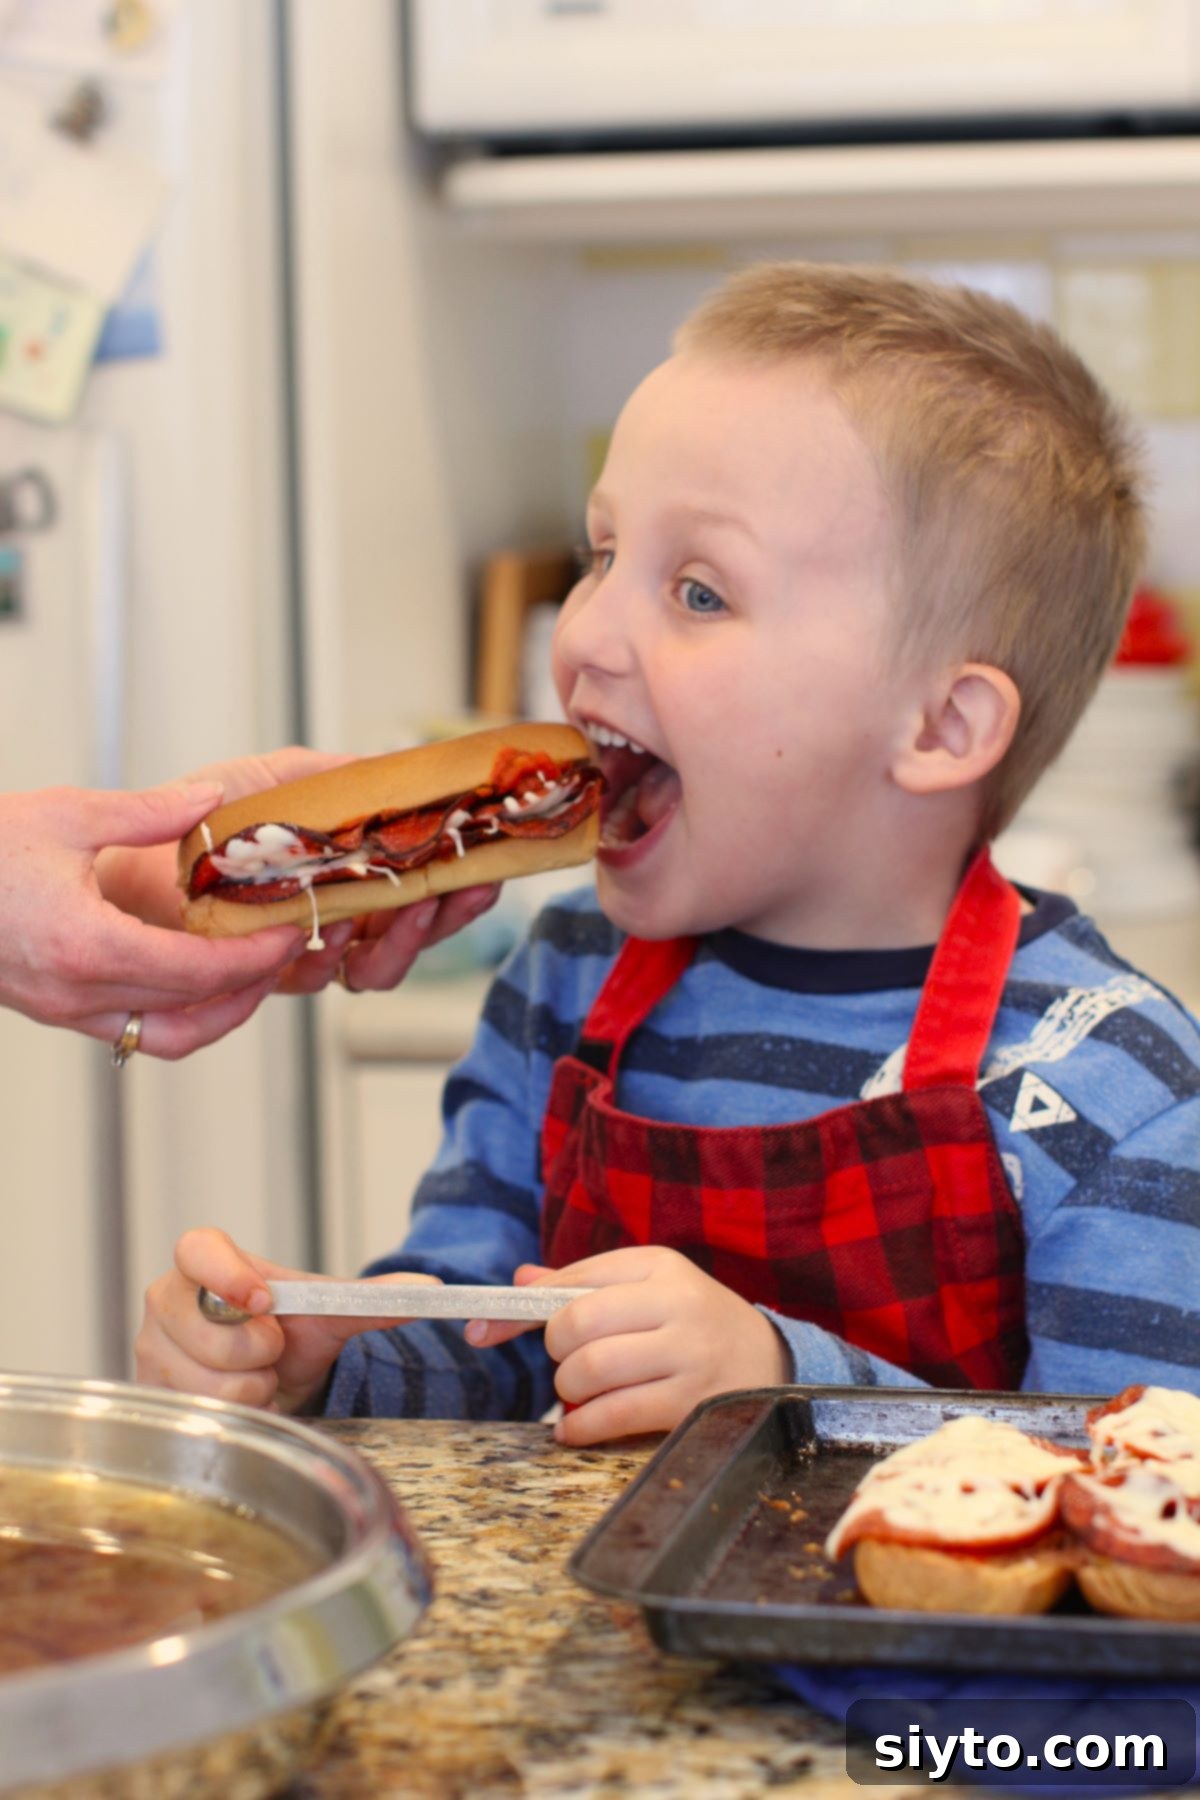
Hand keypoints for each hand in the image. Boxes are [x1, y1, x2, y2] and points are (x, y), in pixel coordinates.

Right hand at [1, 781, 305, 1055]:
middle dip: (252, 985)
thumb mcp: (64, 816)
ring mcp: (63, 1010)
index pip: (197, 971)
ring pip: (166, 1039)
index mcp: (85, 945)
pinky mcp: (54, 1010)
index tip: (289, 931)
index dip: (255, 957)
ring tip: (254, 971)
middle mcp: (76, 992)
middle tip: (285, 947)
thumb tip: (213, 801)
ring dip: (219, 1014)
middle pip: (193, 1013)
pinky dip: (178, 1015)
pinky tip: (200, 977)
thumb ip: (149, 813)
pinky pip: (132, 1032)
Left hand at [100, 744, 500, 1001]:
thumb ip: (339, 778)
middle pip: (415, 937)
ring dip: (400, 941)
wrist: (140, 854)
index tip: (486, 870)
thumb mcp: (281, 780)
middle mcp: (339, 921)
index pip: (424, 889)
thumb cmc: (208, 819)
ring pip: (376, 969)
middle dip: (447, 918)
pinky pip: (313, 979)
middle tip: (463, 891)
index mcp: (353, 876)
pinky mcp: (268, 975)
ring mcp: (306, 952)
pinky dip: (328, 955)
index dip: (460, 886)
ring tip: (407, 908)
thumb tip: (397, 764)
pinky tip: (331, 931)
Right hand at [136, 1226, 442, 1413]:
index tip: (264, 1300)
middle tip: (271, 1350)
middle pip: (208, 1333)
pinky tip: (240, 1401)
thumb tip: (431, 1288)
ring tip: (256, 1377)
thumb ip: (371, 1298)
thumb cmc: (290, 1331)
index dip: (226, 1274)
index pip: (197, 1249)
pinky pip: (200, 1414)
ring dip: (249, 1390)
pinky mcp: (151, 1395)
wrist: (269, 1376)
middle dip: (256, 1353)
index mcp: (205, 1262)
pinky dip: (234, 1415)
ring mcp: (152, 1349)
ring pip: (207, 1383)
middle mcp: (169, 1300)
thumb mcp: (328, 1311)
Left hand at [467, 1246, 790, 1445]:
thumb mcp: (647, 1288)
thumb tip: (520, 1281)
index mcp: (658, 1266)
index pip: (572, 1280)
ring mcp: (687, 1353)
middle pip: (576, 1324)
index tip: (482, 1331)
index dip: (519, 1310)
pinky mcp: (692, 1403)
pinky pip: (615, 1415)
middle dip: (557, 1353)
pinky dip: (581, 1427)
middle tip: (567, 1365)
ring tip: (580, 1395)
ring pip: (591, 1370)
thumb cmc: (691, 1322)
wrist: (770, 1363)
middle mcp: (675, 1302)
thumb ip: (583, 1284)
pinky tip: (575, 1429)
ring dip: (569, 1391)